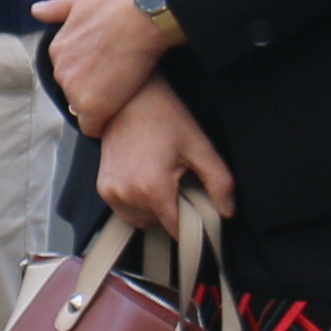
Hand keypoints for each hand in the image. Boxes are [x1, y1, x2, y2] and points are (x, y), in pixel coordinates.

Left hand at [25, 0, 186, 133]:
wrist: (141, 18)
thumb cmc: (116, 6)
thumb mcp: (82, 0)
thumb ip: (56, 8)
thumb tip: (35, 10)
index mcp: (57, 50)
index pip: (67, 73)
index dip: (87, 75)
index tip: (105, 72)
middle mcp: (60, 72)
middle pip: (73, 92)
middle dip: (91, 91)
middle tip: (116, 84)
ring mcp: (74, 90)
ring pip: (82, 110)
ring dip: (98, 107)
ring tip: (120, 98)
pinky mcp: (92, 106)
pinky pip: (92, 127)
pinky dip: (103, 125)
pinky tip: (117, 115)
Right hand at [97, 81, 235, 233]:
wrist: (129, 99)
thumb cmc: (163, 117)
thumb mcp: (199, 147)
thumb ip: (219, 182)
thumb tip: (227, 211)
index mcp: (153, 188)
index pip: (177, 230)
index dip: (191, 221)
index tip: (196, 204)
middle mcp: (128, 195)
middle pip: (160, 225)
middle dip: (173, 210)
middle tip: (178, 180)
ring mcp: (111, 193)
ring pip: (142, 221)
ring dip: (155, 209)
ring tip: (160, 177)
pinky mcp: (103, 189)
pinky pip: (126, 211)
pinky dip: (138, 202)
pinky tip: (145, 177)